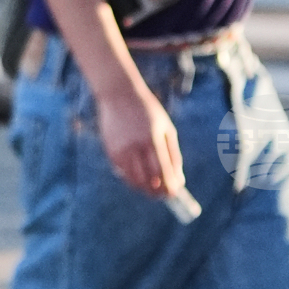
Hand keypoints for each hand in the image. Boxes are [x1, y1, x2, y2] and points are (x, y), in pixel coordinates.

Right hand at [94, 80, 185, 199]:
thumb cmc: (148, 112)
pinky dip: (134, 178)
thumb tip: (178, 179)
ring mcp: (120, 150)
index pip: (162, 171)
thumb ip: (173, 154)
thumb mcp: (166, 129)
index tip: (175, 193)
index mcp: (152, 139)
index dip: (169, 186)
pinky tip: (141, 173)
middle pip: (147, 180)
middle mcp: (134, 147)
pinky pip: (124, 173)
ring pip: (134, 180)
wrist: (118, 95)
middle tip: (165, 194)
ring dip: (145, 187)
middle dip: (157, 191)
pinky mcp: (111, 152)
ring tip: (154, 185)